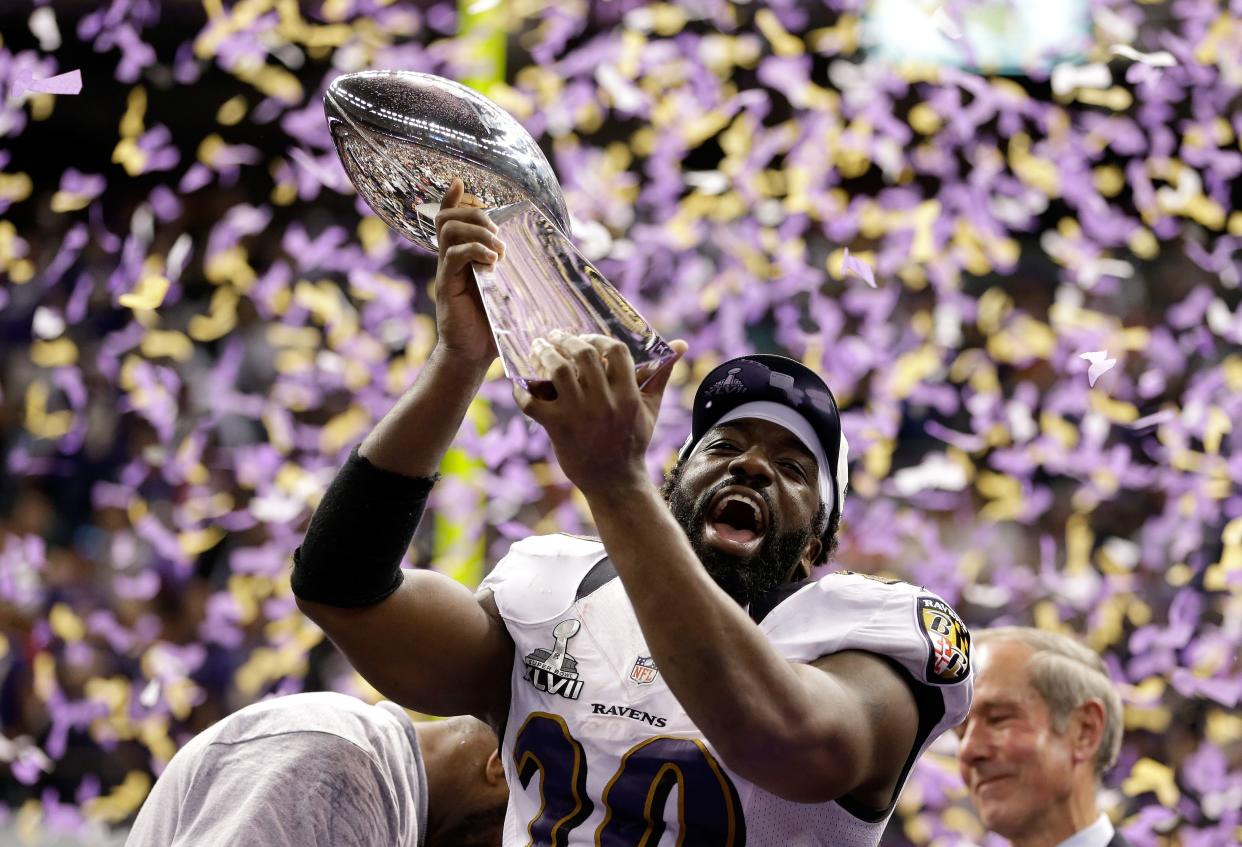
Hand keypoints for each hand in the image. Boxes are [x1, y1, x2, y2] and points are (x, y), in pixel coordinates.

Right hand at [433, 179, 504, 366]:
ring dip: (477, 231)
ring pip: (448, 229)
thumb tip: (536, 255)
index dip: (455, 197)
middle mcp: (450, 259)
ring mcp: (446, 271)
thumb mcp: (506, 290)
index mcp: (462, 256)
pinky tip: (492, 263)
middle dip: (476, 215)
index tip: (464, 185)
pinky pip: (453, 255)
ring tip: (497, 250)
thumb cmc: (493, 325)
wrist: (473, 355)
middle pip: (448, 216)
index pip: (449, 216)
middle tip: (498, 235)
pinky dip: (475, 250)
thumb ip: (513, 271)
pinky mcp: (446, 285)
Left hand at [514, 332, 686, 494]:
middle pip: (583, 354)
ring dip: (544, 355)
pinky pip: (533, 403)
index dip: (598, 338)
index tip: (585, 337)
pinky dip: (522, 391)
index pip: (615, 351)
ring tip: (538, 349)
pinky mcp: (557, 429)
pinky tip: (521, 384)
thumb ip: (660, 375)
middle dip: (566, 339)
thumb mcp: (650, 408)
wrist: (615, 481)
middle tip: (554, 336)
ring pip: (557, 370)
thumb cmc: (632, 441)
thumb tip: (681, 345)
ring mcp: (579, 415)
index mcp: (628, 395)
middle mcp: (604, 403)